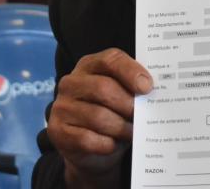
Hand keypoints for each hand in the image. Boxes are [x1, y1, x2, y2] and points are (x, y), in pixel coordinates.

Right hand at [47, 48, 152, 187]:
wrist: (91, 149)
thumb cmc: (113, 113)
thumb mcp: (122, 94)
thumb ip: (134, 86)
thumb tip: (152, 90)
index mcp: (90, 65)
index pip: (110, 59)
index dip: (130, 71)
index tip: (147, 87)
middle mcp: (71, 82)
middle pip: (103, 88)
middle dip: (128, 104)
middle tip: (142, 116)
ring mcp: (61, 107)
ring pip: (97, 116)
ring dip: (121, 127)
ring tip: (132, 132)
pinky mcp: (57, 131)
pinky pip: (87, 139)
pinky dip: (106, 144)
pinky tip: (114, 144)